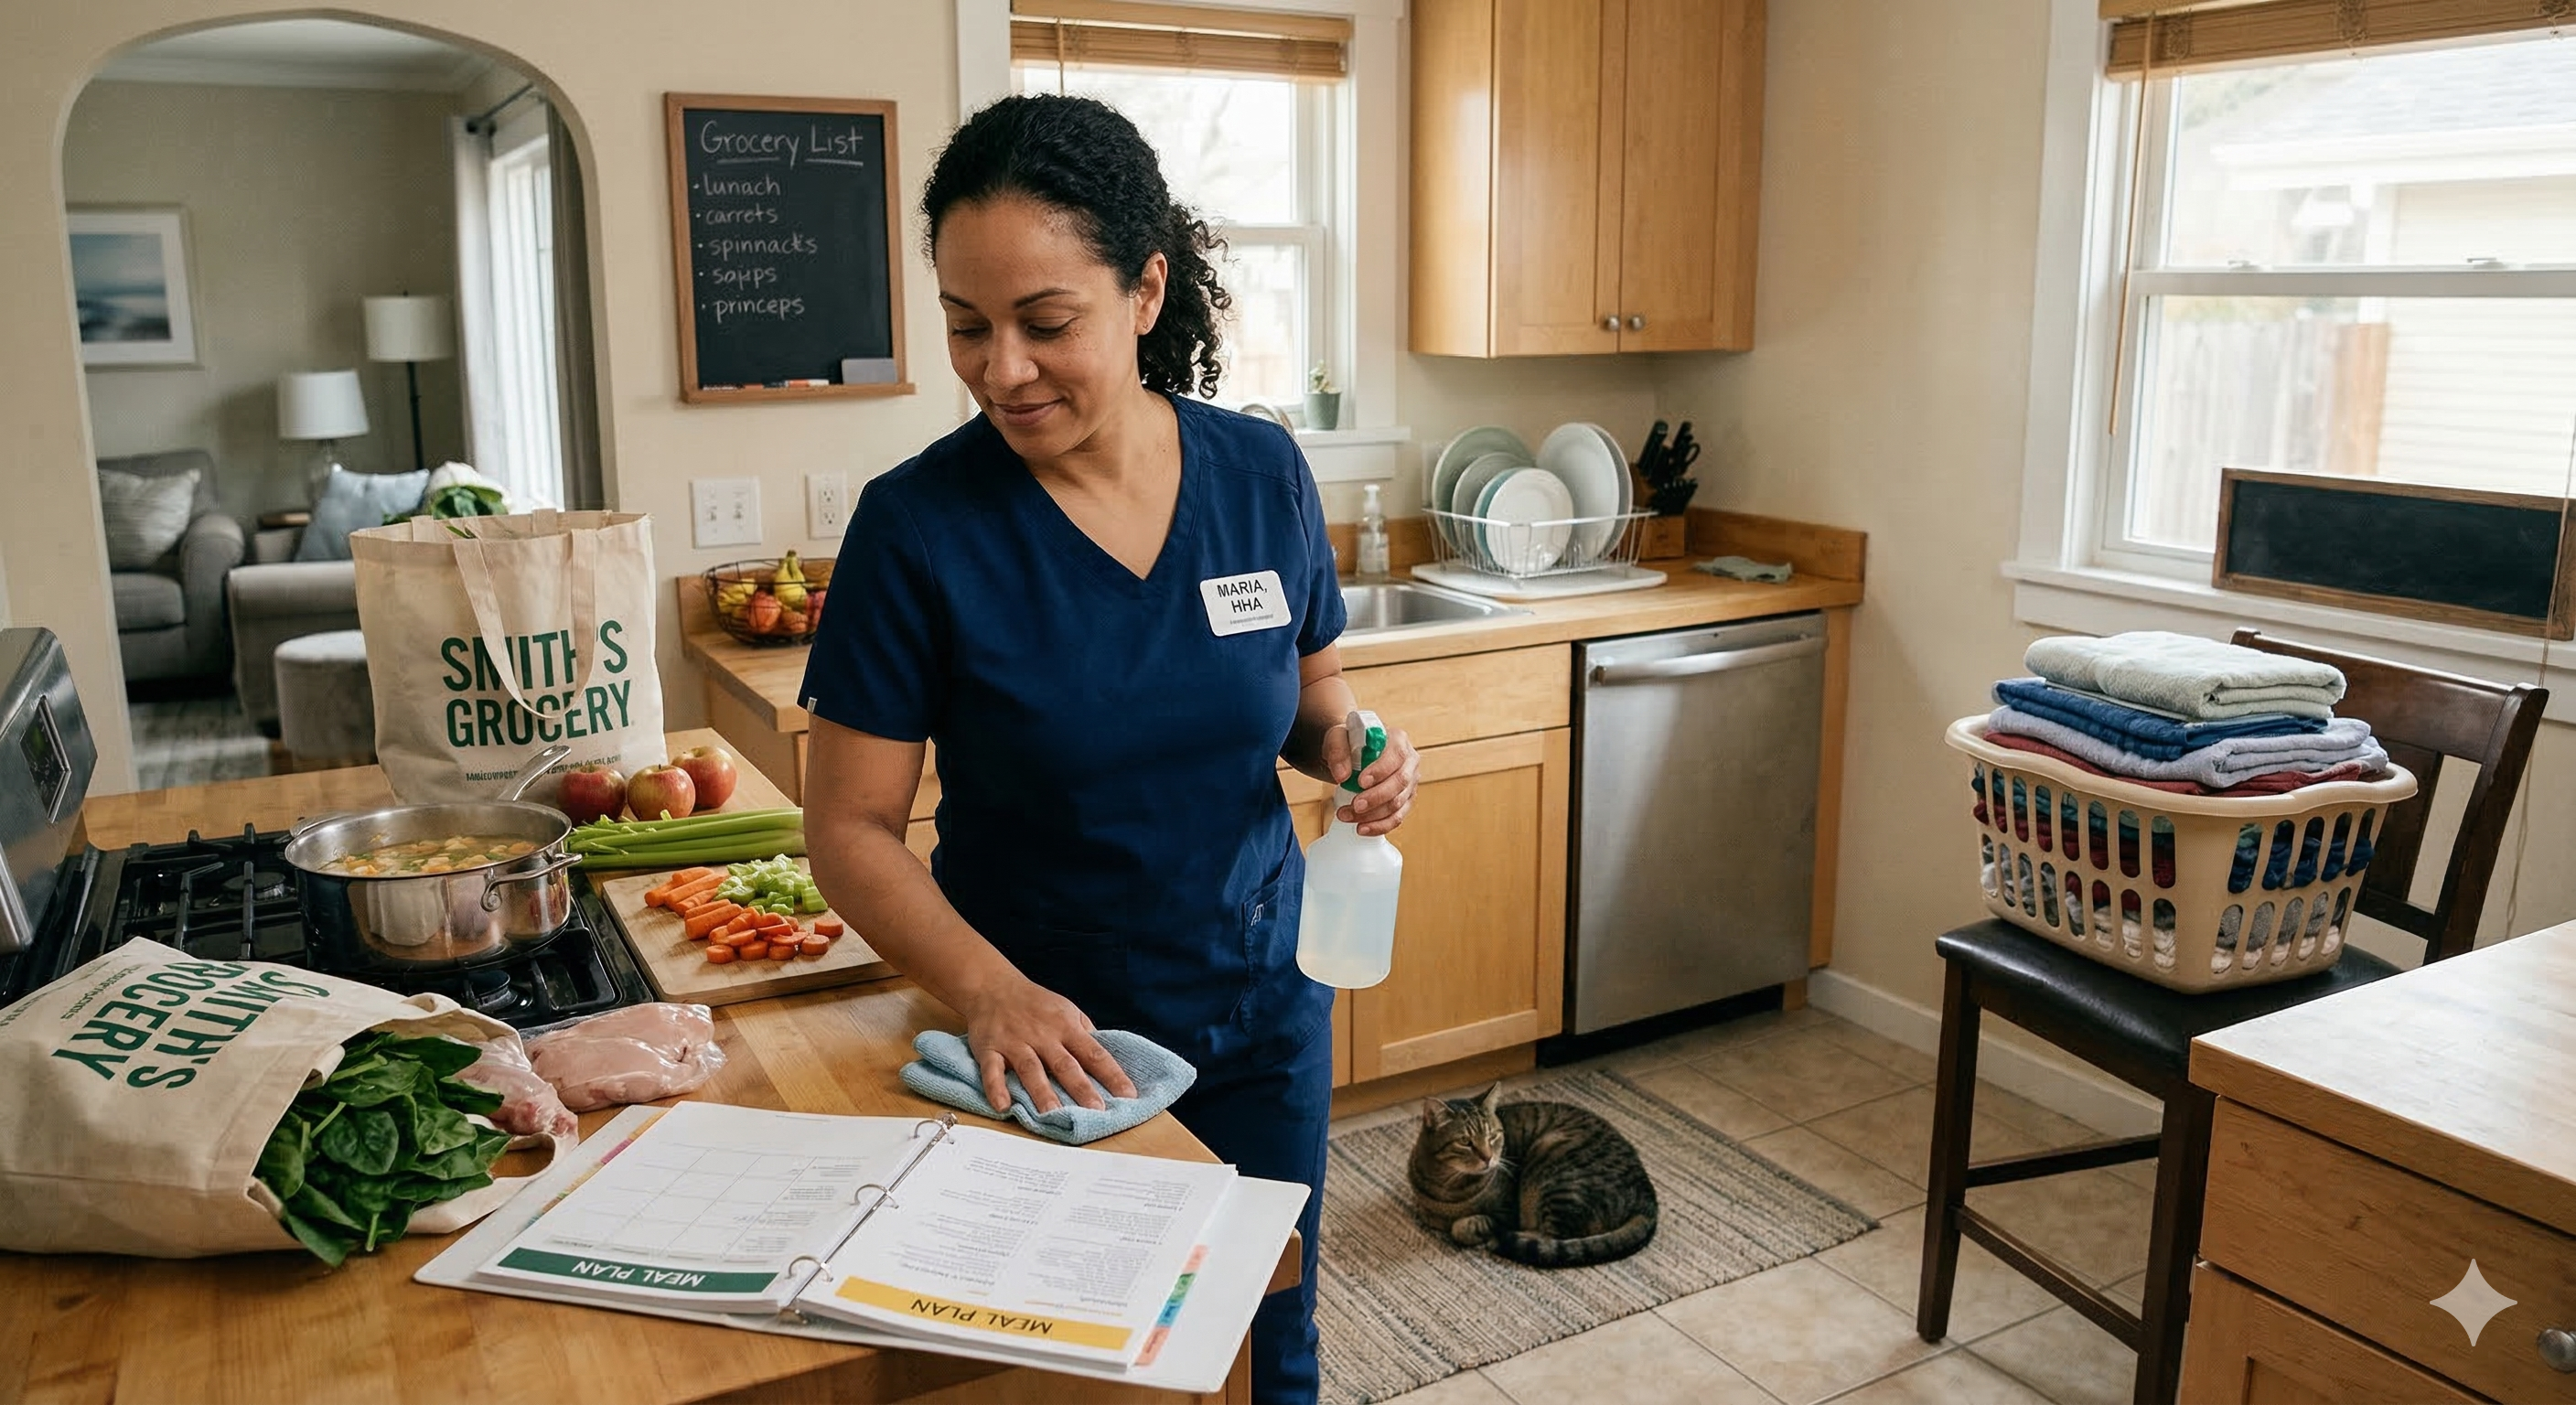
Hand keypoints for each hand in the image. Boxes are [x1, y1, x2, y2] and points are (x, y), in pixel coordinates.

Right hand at [954, 974, 1139, 1113]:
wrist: (993, 986)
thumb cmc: (1035, 1003)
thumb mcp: (1067, 1010)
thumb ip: (1085, 1033)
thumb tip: (1106, 1060)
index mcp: (1066, 1027)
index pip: (1094, 1053)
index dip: (1112, 1074)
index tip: (1128, 1095)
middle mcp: (1043, 1035)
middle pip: (1065, 1065)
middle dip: (1081, 1088)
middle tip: (1096, 1111)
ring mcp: (1015, 1042)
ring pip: (1031, 1069)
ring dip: (1042, 1092)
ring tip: (1054, 1114)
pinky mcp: (989, 1049)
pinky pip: (992, 1070)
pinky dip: (995, 1088)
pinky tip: (1003, 1106)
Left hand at [1324, 721, 1418, 836]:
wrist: (1355, 753)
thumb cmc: (1350, 743)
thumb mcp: (1338, 738)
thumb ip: (1337, 751)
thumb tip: (1341, 775)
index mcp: (1398, 740)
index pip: (1396, 756)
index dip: (1380, 771)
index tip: (1360, 782)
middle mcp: (1409, 761)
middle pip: (1400, 783)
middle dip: (1376, 798)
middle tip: (1354, 805)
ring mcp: (1410, 782)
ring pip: (1398, 804)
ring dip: (1372, 815)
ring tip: (1347, 816)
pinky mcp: (1405, 800)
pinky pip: (1397, 817)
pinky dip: (1379, 826)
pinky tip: (1362, 828)